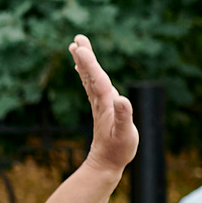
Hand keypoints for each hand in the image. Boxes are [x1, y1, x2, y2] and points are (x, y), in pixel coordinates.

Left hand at [72, 36, 138, 174]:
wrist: (106, 162)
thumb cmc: (118, 149)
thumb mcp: (125, 134)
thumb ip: (124, 116)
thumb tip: (121, 99)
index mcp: (106, 104)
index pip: (97, 80)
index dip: (89, 64)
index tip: (79, 48)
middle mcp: (100, 101)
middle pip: (90, 75)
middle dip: (84, 57)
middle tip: (77, 39)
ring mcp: (99, 104)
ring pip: (89, 78)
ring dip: (83, 62)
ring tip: (75, 45)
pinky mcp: (100, 108)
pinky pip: (91, 86)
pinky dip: (86, 74)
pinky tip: (81, 67)